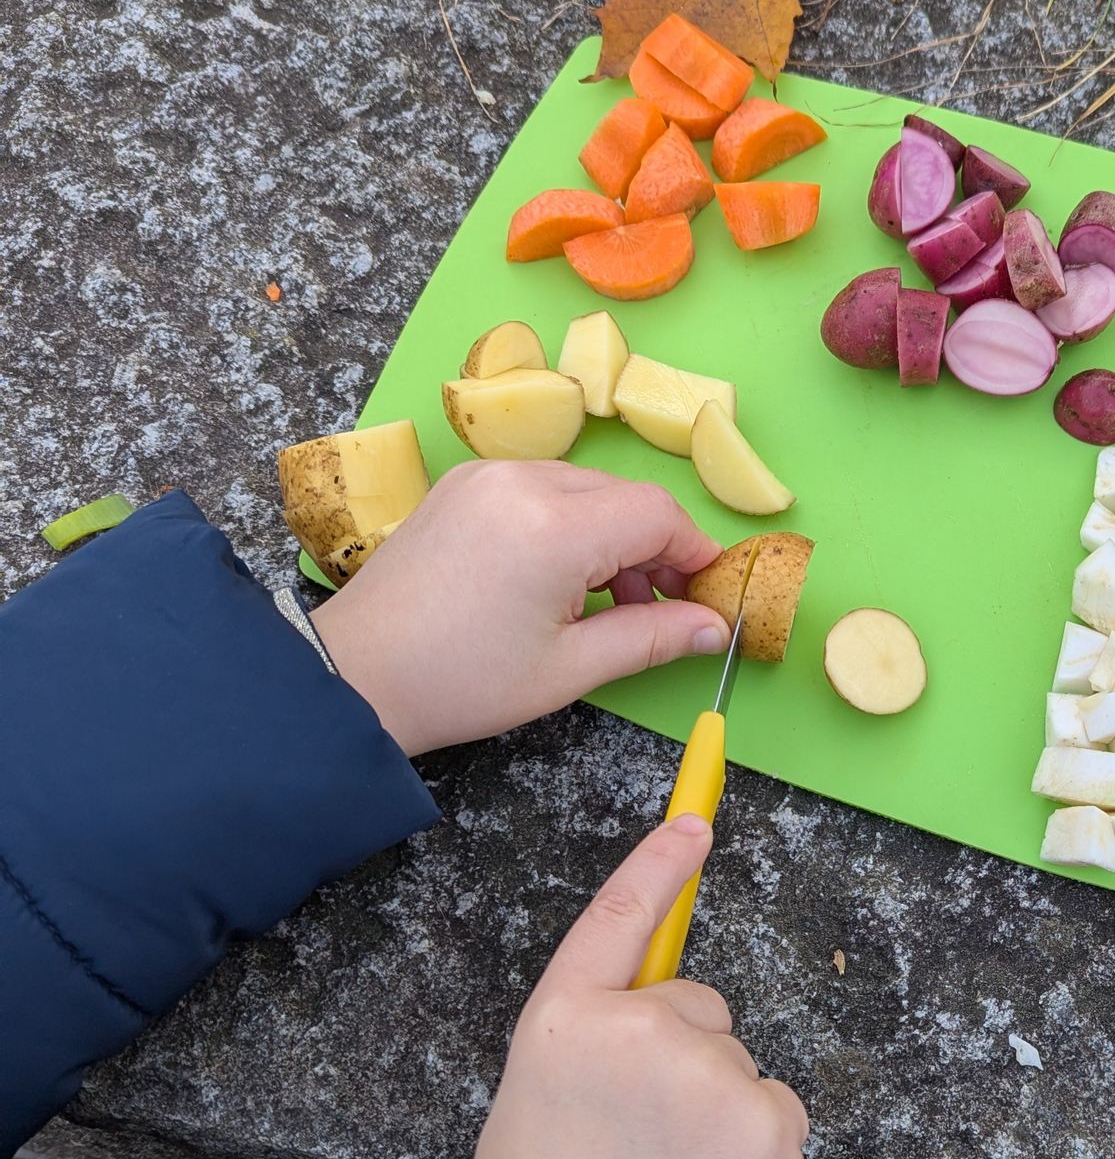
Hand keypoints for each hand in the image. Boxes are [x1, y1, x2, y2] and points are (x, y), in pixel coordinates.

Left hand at [311, 461, 726, 756]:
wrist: (358, 676)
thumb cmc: (460, 682)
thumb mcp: (570, 669)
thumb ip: (652, 637)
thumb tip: (713, 627)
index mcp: (553, 527)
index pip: (657, 514)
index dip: (694, 552)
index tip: (707, 594)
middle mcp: (520, 482)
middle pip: (625, 496)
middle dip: (655, 548)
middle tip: (664, 609)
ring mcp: (486, 476)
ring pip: (586, 489)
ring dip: (613, 536)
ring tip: (610, 603)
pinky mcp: (463, 485)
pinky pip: (542, 487)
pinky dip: (570, 524)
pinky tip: (564, 579)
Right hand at [470, 816, 809, 1158]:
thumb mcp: (533, 1104)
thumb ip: (588, 1037)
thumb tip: (658, 992)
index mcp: (558, 1024)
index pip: (617, 918)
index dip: (660, 862)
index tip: (698, 822)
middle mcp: (638, 1034)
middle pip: (698, 1004)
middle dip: (683, 1055)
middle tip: (637, 1142)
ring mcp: (711, 1077)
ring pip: (738, 1062)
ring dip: (718, 1107)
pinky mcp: (771, 1124)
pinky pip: (775, 1107)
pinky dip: (756, 1144)